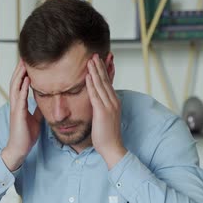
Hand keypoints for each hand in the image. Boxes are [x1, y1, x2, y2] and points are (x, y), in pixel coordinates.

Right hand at [1, 59, 42, 170]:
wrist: (20, 149)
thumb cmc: (26, 135)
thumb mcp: (35, 119)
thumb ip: (38, 109)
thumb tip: (46, 102)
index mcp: (20, 104)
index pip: (21, 84)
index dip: (24, 73)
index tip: (28, 62)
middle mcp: (16, 103)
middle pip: (16, 81)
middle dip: (20, 68)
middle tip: (24, 56)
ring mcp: (16, 108)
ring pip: (16, 86)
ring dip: (20, 74)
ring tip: (24, 62)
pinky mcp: (18, 114)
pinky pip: (20, 98)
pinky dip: (23, 87)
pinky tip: (27, 79)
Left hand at [86, 54, 126, 169]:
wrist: (112, 148)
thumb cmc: (107, 135)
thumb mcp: (105, 118)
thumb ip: (102, 108)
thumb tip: (96, 102)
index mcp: (114, 102)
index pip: (108, 82)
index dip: (103, 71)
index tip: (98, 61)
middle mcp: (113, 101)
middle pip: (105, 80)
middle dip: (99, 66)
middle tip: (94, 54)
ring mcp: (109, 106)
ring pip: (101, 85)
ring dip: (95, 71)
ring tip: (90, 60)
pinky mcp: (102, 112)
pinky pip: (95, 95)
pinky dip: (91, 84)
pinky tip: (87, 75)